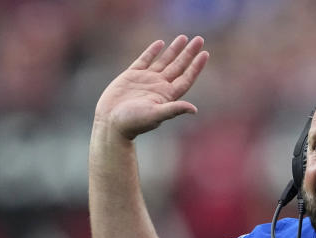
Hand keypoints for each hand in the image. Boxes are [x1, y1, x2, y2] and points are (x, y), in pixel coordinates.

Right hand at [94, 35, 208, 139]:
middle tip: (199, 39)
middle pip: (179, 66)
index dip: (196, 66)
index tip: (205, 53)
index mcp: (167, 95)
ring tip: (183, 37)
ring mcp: (146, 80)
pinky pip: (145, 60)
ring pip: (164, 61)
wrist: (111, 122)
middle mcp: (159, 86)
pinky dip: (152, 51)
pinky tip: (160, 43)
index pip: (186, 77)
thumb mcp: (155, 115)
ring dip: (174, 50)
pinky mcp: (132, 76)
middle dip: (189, 53)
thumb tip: (194, 109)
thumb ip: (173, 109)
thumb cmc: (133, 122)